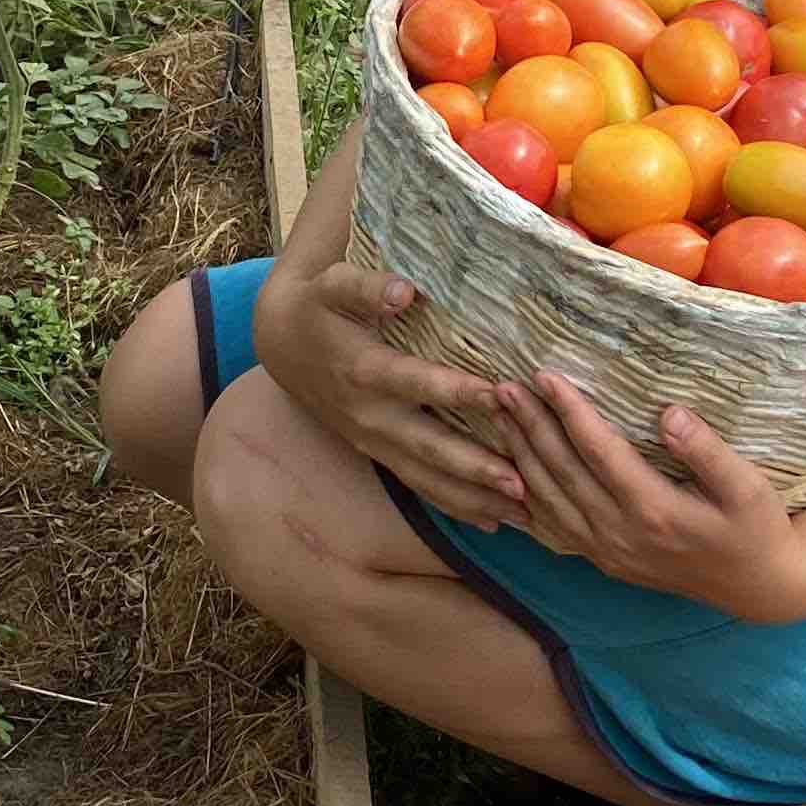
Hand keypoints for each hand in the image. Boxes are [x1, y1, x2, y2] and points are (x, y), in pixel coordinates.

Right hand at [253, 263, 528, 532]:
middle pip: (427, 446)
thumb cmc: (320, 306)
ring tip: (522, 514)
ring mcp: (373, 440)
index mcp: (365, 370)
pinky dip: (455, 506)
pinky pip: (419, 485)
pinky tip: (494, 520)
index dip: (456, 390)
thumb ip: (367, 287)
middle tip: (521, 483)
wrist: (283, 343)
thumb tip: (404, 290)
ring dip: (474, 498)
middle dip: (474, 467)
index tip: (500, 395)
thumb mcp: (334, 285)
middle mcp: (370, 414)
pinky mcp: (378, 453)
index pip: (416, 382)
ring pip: (427, 477)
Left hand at [491, 374, 803, 613]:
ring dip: (519, 456)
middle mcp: (620, 534)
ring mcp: (607, 552)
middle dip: (529, 427)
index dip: (569, 411)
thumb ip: (708, 452)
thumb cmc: (757, 528)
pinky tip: (505, 474)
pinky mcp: (604, 561)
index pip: (598, 451)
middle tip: (502, 387)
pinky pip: (551, 531)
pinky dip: (523, 500)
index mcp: (654, 510)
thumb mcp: (749, 488)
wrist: (757, 587)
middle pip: (561, 473)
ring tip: (498, 416)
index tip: (544, 375)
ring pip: (547, 500)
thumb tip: (670, 413)